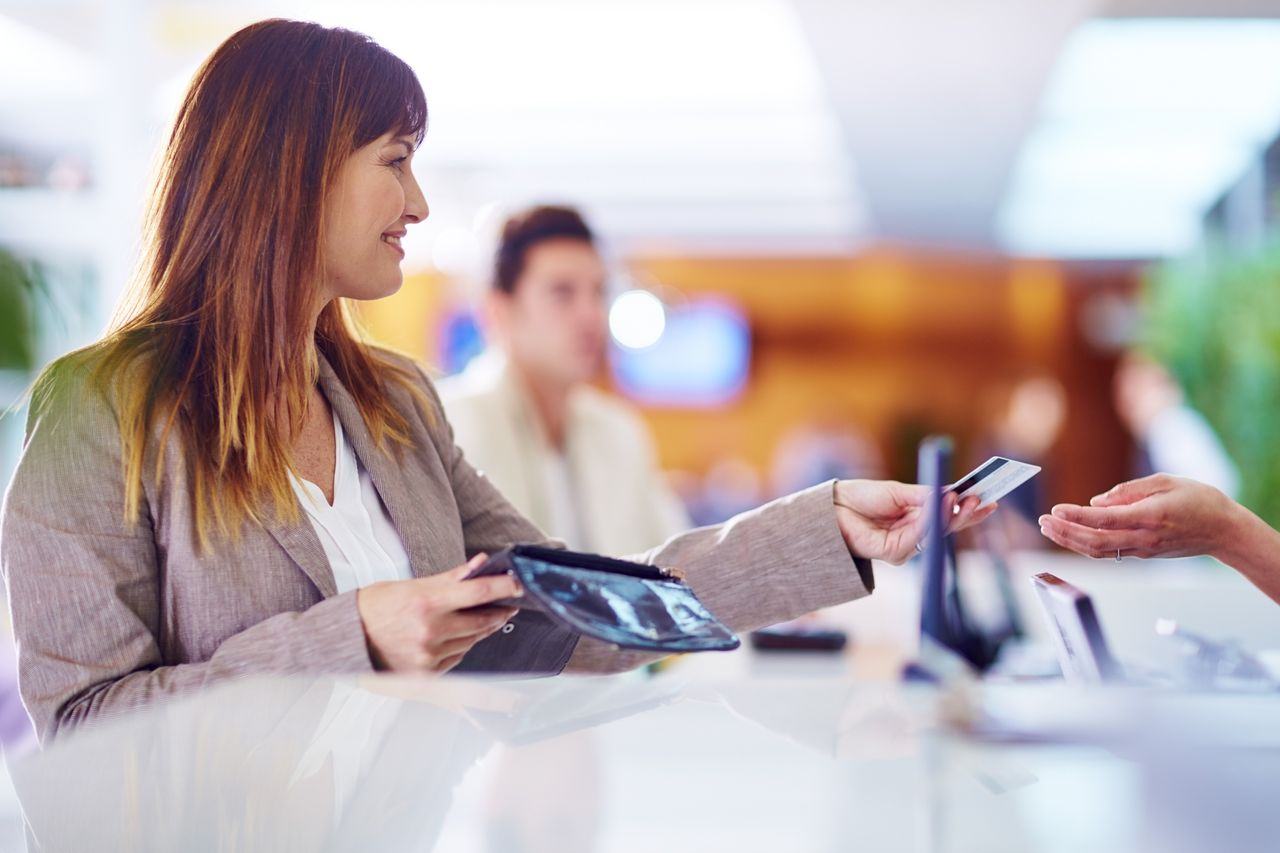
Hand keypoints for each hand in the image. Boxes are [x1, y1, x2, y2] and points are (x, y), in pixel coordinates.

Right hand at [356, 554, 522, 672]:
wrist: (345, 641)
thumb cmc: (375, 608)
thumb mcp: (410, 585)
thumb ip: (450, 578)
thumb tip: (480, 563)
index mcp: (426, 603)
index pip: (478, 593)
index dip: (505, 589)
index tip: (521, 585)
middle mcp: (429, 632)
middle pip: (481, 622)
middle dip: (498, 612)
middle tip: (508, 605)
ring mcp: (428, 657)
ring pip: (471, 642)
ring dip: (480, 630)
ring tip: (480, 619)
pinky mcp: (425, 677)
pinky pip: (456, 660)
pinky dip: (461, 647)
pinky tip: (455, 638)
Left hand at [833, 480, 996, 564]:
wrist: (832, 508)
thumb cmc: (861, 498)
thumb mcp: (898, 492)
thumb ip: (925, 496)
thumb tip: (953, 492)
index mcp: (917, 518)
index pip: (949, 516)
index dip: (969, 509)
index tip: (990, 498)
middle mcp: (914, 535)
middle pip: (948, 528)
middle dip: (967, 514)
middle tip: (984, 500)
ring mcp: (905, 546)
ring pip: (936, 533)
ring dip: (951, 515)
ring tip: (964, 497)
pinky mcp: (894, 553)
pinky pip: (919, 536)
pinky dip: (931, 520)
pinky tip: (942, 505)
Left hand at [1037, 474, 1237, 559]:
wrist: (1224, 531)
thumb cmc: (1199, 500)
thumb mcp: (1167, 482)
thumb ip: (1129, 490)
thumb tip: (1096, 501)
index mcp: (1151, 517)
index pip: (1106, 520)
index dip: (1078, 516)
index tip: (1056, 510)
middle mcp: (1144, 538)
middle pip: (1096, 541)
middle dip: (1065, 532)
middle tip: (1043, 520)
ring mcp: (1143, 550)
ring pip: (1099, 551)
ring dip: (1070, 541)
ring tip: (1049, 528)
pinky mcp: (1143, 554)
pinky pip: (1109, 552)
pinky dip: (1086, 545)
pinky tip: (1070, 535)